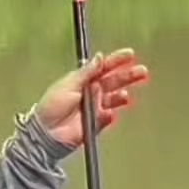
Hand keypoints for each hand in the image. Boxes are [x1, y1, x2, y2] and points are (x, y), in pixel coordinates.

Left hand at [31, 49, 149, 149]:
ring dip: (122, 95)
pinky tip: (110, 113)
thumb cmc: (51, 107)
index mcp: (84, 79)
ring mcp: (96, 107)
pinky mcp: (97, 123)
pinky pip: (108, 117)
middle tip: (141, 71)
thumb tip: (99, 57)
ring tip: (125, 95)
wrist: (47, 133)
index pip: (104, 67)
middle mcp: (92, 92)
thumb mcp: (68, 84)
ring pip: (115, 98)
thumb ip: (86, 72)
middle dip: (128, 75)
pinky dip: (110, 115)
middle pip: (114, 81)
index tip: (130, 55)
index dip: (117, 60)